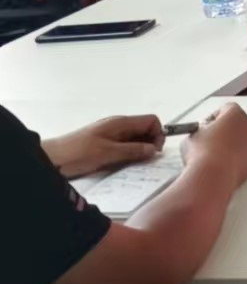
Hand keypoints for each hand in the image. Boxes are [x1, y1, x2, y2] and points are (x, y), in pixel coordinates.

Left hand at [44, 115, 162, 178]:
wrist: (52, 158)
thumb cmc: (78, 153)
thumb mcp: (108, 153)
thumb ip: (133, 150)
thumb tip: (154, 149)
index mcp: (121, 122)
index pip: (151, 121)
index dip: (158, 134)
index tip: (153, 151)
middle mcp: (118, 125)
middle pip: (144, 129)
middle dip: (149, 143)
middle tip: (143, 160)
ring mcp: (111, 133)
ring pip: (135, 138)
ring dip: (138, 149)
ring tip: (130, 163)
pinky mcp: (104, 142)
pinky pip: (124, 144)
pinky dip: (127, 152)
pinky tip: (120, 162)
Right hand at [180, 105, 246, 188]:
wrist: (213, 174)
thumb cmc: (203, 153)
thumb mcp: (192, 136)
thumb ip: (199, 130)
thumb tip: (198, 137)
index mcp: (235, 114)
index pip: (226, 109)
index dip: (212, 119)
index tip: (205, 127)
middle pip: (236, 124)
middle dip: (224, 131)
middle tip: (209, 141)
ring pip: (242, 140)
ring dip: (231, 145)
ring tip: (214, 155)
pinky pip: (246, 155)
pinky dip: (237, 158)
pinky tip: (223, 164)